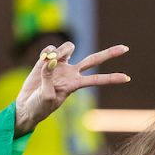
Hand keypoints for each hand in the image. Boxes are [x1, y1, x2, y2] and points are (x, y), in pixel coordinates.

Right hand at [15, 42, 129, 135]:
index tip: (128, 78)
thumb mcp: (45, 96)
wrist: (26, 106)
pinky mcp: (47, 60)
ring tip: (48, 61)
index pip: (97, 80)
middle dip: (110, 54)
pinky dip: (46, 52)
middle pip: (94, 60)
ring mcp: (60, 65)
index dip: (111, 78)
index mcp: (75, 84)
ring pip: (69, 47)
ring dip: (60, 50)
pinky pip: (50, 48)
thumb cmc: (39, 107)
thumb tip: (51, 59)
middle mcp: (71, 73)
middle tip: (126, 48)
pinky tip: (41, 61)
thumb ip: (49, 77)